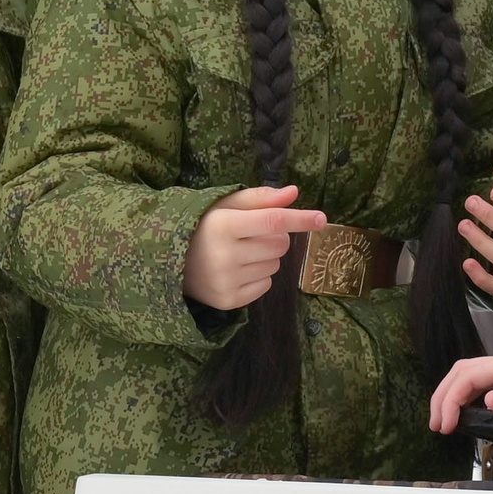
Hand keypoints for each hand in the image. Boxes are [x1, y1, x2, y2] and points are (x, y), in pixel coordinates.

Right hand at [183, 185, 323, 309]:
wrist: (170, 261)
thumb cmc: (203, 227)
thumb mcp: (225, 205)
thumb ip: (260, 198)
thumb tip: (294, 192)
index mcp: (223, 225)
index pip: (273, 221)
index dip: (300, 219)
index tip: (323, 219)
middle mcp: (224, 255)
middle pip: (280, 245)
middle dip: (275, 237)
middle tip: (250, 235)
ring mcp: (226, 281)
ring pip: (275, 265)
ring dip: (266, 257)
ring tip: (240, 252)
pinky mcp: (229, 301)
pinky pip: (266, 284)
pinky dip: (259, 276)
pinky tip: (237, 270)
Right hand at [426, 337, 492, 433]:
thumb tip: (488, 402)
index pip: (468, 376)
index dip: (450, 399)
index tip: (445, 426)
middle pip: (462, 372)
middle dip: (442, 396)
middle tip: (436, 425)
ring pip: (471, 374)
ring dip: (453, 394)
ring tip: (446, 420)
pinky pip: (485, 381)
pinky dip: (469, 394)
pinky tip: (471, 410)